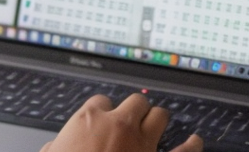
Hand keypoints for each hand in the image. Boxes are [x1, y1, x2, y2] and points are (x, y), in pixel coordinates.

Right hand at [40, 94, 201, 151]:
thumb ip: (56, 147)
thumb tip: (53, 148)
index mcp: (89, 119)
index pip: (100, 101)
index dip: (101, 111)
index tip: (100, 119)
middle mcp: (119, 124)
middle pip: (135, 102)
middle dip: (134, 110)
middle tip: (131, 119)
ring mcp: (142, 142)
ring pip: (159, 116)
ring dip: (158, 119)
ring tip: (157, 122)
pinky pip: (183, 151)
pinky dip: (192, 145)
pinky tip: (195, 141)